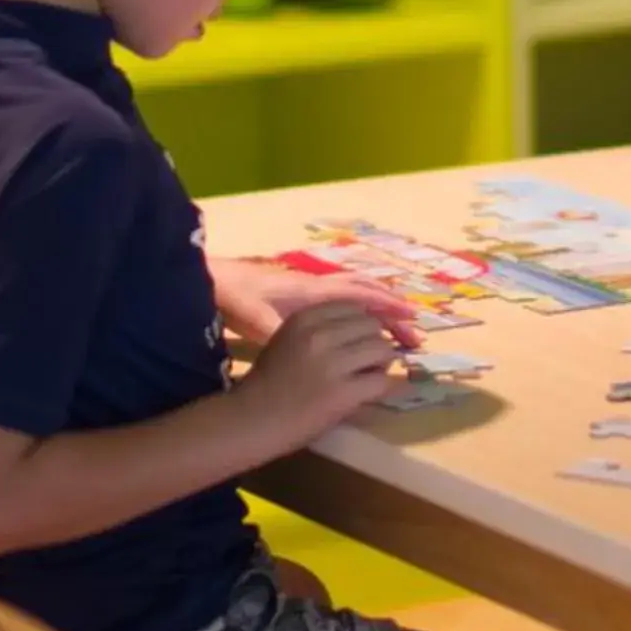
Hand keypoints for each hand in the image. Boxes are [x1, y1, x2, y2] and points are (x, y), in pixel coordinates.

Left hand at [217, 263, 420, 350]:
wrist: (216, 282)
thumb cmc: (238, 301)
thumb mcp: (259, 322)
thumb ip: (287, 334)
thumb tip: (315, 349)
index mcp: (315, 292)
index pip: (362, 296)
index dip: (389, 307)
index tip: (414, 320)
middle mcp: (319, 286)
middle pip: (366, 291)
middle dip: (392, 309)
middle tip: (413, 332)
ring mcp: (312, 288)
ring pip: (356, 291)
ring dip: (379, 305)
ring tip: (395, 326)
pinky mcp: (303, 294)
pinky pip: (344, 296)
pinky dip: (362, 306)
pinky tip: (360, 322)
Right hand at [235, 302, 400, 446]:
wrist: (251, 421)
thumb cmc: (268, 382)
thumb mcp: (288, 339)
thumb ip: (319, 327)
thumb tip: (363, 326)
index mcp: (305, 318)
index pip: (354, 307)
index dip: (360, 325)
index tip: (358, 340)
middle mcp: (320, 335)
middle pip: (371, 325)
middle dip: (373, 342)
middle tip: (366, 361)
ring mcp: (333, 363)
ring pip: (382, 349)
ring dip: (380, 363)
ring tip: (367, 376)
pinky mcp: (343, 393)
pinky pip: (381, 381)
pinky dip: (380, 387)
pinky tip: (366, 393)